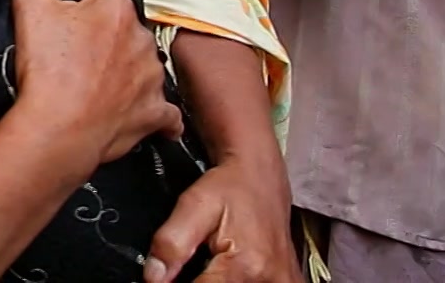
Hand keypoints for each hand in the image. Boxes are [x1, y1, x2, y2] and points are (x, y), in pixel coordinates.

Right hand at [11, 0, 181, 164]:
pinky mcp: (155, 112)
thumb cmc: (46, 65)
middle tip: (75, 56)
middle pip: (122, 30)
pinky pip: (165, 113)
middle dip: (104, 38)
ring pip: (142, 66)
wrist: (60, 126)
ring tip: (97, 87)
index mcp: (116, 8)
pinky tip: (149, 119)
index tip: (63, 24)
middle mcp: (143, 38)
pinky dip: (159, 116)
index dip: (77, 7)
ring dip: (128, 72)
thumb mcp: (29, 8)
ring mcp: (152, 77)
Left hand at [145, 161, 301, 282]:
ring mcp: (285, 282)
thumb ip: (171, 243)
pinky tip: (225, 269)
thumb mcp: (194, 205)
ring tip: (210, 264)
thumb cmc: (229, 186)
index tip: (165, 277)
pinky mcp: (291, 279)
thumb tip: (154, 277)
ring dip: (216, 280)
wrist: (261, 172)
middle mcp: (271, 279)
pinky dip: (238, 281)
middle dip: (200, 282)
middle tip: (191, 263)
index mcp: (246, 265)